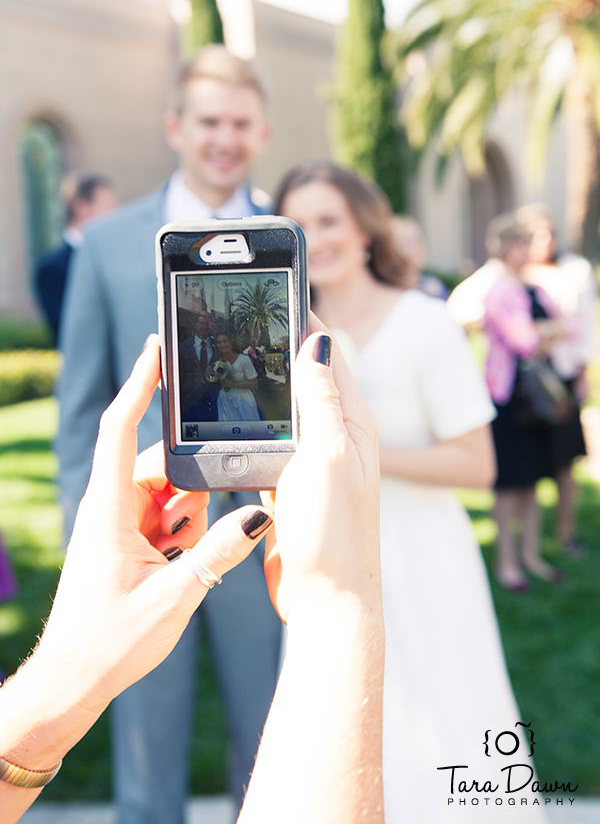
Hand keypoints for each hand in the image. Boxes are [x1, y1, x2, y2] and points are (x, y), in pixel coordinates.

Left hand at [34, 335, 270, 707]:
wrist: (74, 679)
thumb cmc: (109, 642)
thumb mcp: (175, 598)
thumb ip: (219, 552)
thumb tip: (258, 515)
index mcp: (109, 510)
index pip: (122, 429)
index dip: (140, 385)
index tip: (156, 348)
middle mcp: (111, 507)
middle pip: (159, 466)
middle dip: (188, 493)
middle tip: (185, 540)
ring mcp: (118, 522)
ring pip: (168, 492)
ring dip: (185, 520)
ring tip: (175, 564)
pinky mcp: (127, 537)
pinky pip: (165, 515)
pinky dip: (180, 533)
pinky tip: (175, 566)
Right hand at [261, 322, 380, 622]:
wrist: (328, 598)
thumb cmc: (334, 531)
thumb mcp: (327, 455)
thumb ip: (321, 400)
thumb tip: (317, 342)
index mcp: (352, 422)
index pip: (328, 355)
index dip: (304, 322)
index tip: (279, 291)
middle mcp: (336, 436)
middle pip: (307, 377)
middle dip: (281, 347)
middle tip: (248, 320)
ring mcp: (314, 461)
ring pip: (287, 409)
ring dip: (268, 385)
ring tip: (239, 358)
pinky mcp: (293, 485)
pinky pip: (274, 443)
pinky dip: (258, 424)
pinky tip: (238, 419)